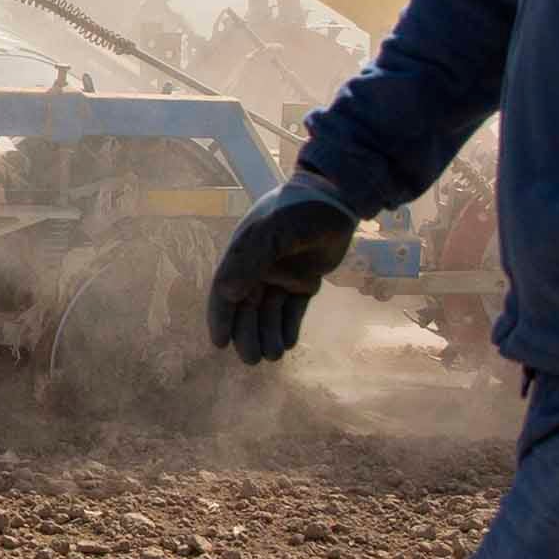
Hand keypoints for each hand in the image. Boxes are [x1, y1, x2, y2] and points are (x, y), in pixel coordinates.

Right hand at [206, 177, 360, 362]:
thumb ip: (250, 260)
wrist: (339, 199)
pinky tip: (289, 343)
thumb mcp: (273, 231)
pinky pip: (293, 309)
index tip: (220, 343)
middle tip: (254, 359)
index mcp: (244, 255)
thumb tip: (227, 293)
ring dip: (268, 335)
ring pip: (270, 313)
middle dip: (247, 334)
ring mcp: (283, 275)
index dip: (221, 318)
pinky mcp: (305, 280)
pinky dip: (289, 327)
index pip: (225, 291)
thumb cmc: (300, 211)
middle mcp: (259, 268)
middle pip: (247, 309)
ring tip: (274, 355)